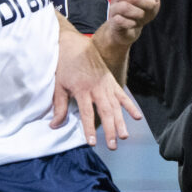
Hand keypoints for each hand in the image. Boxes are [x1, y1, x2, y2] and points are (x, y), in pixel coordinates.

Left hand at [51, 31, 141, 149]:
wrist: (75, 46)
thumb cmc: (65, 67)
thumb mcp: (59, 86)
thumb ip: (59, 106)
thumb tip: (54, 126)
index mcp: (81, 90)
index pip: (86, 113)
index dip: (89, 128)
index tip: (92, 142)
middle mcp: (96, 88)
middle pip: (105, 112)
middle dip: (110, 130)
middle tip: (112, 145)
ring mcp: (106, 85)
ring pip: (115, 106)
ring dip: (120, 122)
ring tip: (124, 136)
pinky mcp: (112, 82)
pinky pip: (123, 96)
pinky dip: (130, 106)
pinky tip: (137, 117)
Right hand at [105, 0, 160, 44]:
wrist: (127, 27)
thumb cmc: (141, 10)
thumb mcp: (151, 1)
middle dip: (148, 3)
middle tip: (152, 7)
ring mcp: (113, 7)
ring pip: (125, 7)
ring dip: (139, 13)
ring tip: (142, 15)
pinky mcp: (112, 21)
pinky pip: (120, 21)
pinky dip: (131, 23)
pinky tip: (134, 23)